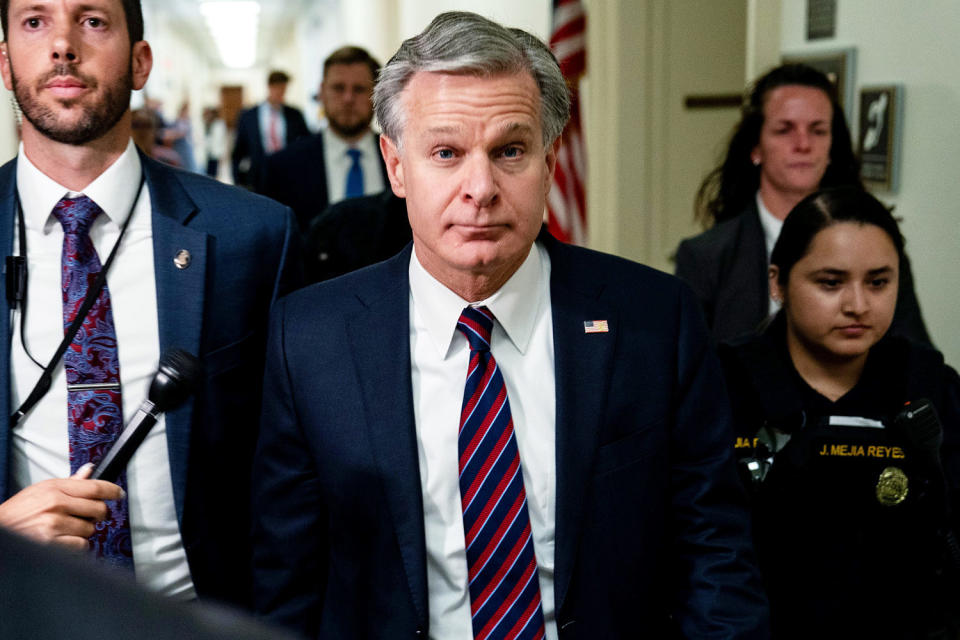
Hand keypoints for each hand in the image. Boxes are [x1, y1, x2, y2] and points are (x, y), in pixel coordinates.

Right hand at [0, 463, 124, 550]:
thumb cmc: (18, 511)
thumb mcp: (42, 490)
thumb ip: (69, 482)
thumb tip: (89, 469)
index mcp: (55, 488)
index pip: (95, 487)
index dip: (112, 491)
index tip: (119, 494)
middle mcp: (57, 504)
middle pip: (99, 509)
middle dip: (99, 515)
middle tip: (90, 517)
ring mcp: (54, 524)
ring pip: (90, 529)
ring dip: (84, 532)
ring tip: (67, 529)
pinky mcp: (52, 542)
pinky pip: (81, 546)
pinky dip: (77, 546)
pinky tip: (64, 541)